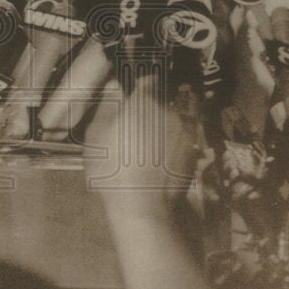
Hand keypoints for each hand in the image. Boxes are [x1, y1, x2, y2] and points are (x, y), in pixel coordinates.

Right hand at [83, 76, 221, 288]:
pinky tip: (155, 167)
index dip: (141, 86)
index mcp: (143, 103)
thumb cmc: (113, 171)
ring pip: (170, 124)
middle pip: (159, 105)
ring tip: (142, 156)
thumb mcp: (96, 137)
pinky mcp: (193, 153)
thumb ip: (107, 108)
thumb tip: (115, 87)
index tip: (134, 97)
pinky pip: (179, 143)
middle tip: (131, 136)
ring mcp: (184, 133)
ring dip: (159, 132)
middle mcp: (169, 112)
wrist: (143, 207)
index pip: (148, 80)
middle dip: (148, 115)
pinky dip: (170, 150)